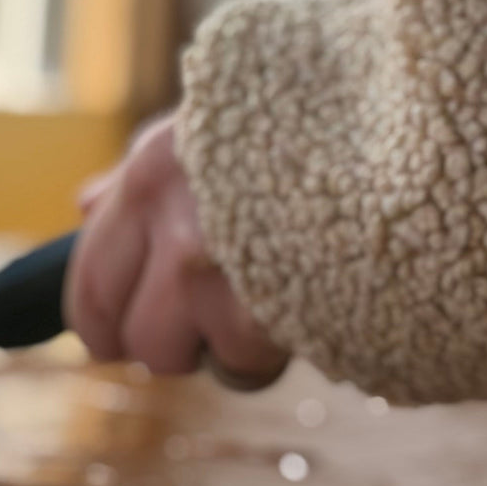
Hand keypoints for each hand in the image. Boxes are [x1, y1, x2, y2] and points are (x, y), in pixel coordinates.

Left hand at [65, 114, 288, 387]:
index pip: (86, 283)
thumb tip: (85, 207)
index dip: (99, 327)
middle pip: (134, 338)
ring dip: (220, 348)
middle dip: (167, 343)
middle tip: (211, 317)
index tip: (116, 340)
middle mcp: (172, 222)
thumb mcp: (209, 131)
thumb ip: (144, 176)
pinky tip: (297, 305)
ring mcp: (218, 266)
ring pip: (181, 358)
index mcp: (150, 173)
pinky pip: (242, 363)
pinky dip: (267, 352)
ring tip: (262, 301)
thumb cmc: (302, 125)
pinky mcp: (268, 305)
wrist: (401, 121)